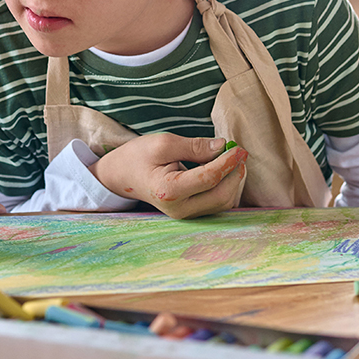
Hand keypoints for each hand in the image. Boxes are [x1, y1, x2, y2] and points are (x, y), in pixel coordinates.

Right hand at [89, 134, 247, 218]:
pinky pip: (217, 204)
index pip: (209, 178)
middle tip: (238, 152)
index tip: (238, 147)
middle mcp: (178, 209)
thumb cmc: (138, 157)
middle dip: (235, 174)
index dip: (228, 162)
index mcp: (169, 191)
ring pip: (223, 202)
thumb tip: (222, 147)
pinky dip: (226, 187)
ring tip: (231, 159)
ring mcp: (185, 214)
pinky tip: (223, 170)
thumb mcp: (163, 143)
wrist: (120, 175)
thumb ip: (194, 146)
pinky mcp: (190, 213)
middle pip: (221, 196)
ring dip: (233, 181)